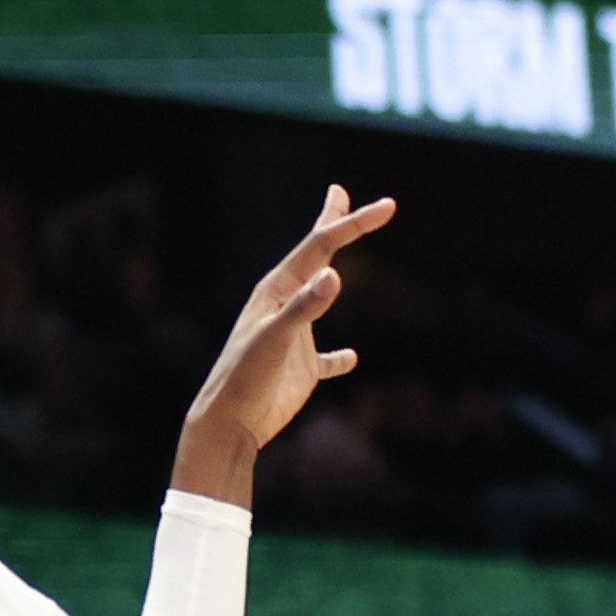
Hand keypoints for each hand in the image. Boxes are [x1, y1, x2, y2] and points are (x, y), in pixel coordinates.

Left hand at [173, 184, 392, 504]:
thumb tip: (335, 275)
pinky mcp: (300, 369)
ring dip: (331, 278)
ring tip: (337, 262)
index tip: (387, 207)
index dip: (352, 223)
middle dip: (332, 226)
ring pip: (318, 300)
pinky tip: (351, 357)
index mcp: (276, 290)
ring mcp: (294, 337)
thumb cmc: (245, 377)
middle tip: (340, 194)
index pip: (320, 246)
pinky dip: (339, 358)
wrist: (228, 422)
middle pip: (314, 258)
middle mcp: (285, 307)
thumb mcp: (274, 338)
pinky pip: (326, 359)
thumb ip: (303, 308)